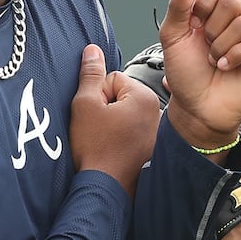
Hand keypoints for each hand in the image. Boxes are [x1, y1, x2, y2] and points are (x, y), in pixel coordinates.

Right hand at [70, 44, 161, 196]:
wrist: (105, 188)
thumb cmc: (97, 151)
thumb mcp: (84, 105)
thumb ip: (89, 74)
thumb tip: (92, 51)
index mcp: (143, 96)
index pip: (112, 78)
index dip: (95, 95)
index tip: (94, 115)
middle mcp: (155, 111)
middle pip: (119, 94)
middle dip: (104, 108)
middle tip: (97, 129)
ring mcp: (154, 129)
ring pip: (122, 112)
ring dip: (110, 122)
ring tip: (104, 140)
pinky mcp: (150, 145)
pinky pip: (129, 129)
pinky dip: (118, 135)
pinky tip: (111, 148)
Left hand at [160, 0, 240, 149]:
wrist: (196, 107)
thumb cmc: (186, 74)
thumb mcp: (172, 37)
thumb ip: (178, 7)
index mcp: (220, 9)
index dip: (203, 4)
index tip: (194, 27)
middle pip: (232, 2)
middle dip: (212, 30)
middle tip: (207, 48)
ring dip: (222, 46)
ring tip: (216, 61)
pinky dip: (236, 55)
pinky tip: (227, 67)